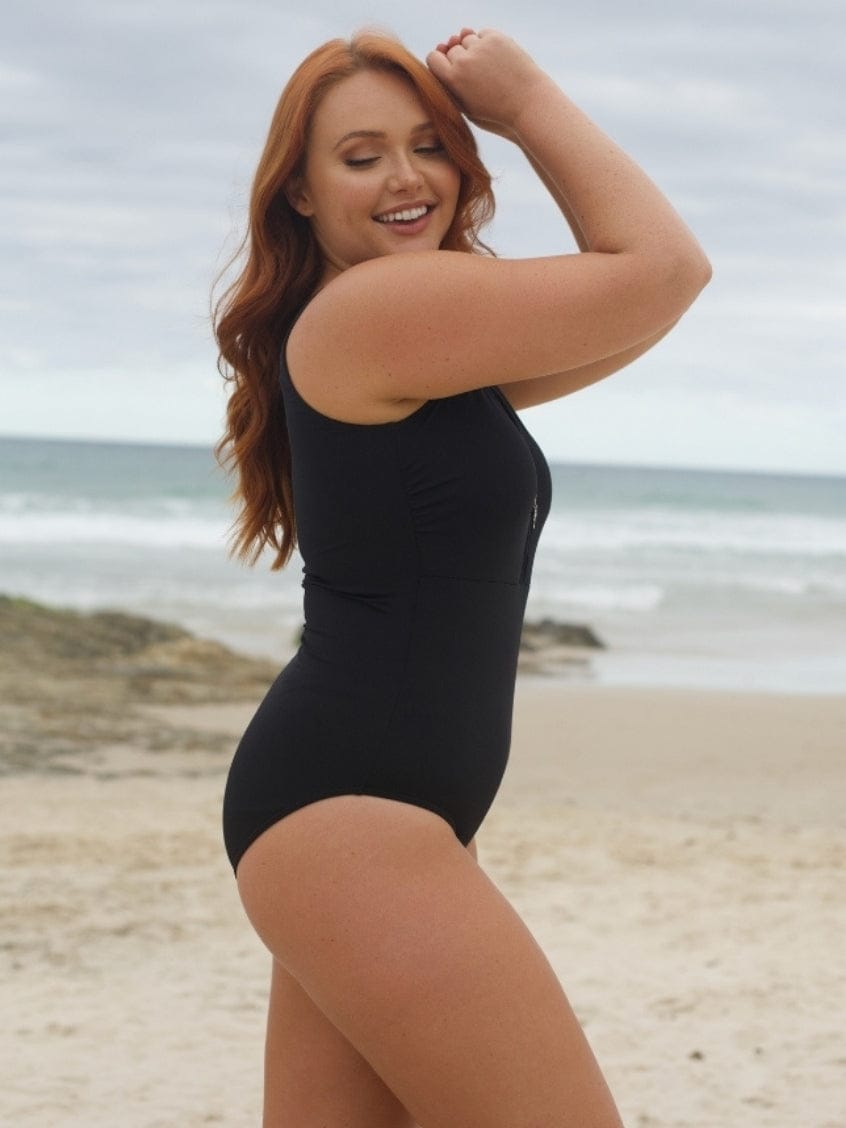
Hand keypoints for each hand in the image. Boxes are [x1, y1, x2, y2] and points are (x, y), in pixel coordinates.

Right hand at [426, 29, 547, 137]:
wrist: (528, 104)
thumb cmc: (495, 110)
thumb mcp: (465, 104)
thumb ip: (449, 80)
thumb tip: (441, 47)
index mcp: (452, 79)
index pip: (433, 57)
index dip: (441, 62)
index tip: (451, 69)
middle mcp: (464, 60)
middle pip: (452, 49)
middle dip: (460, 58)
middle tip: (477, 75)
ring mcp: (480, 47)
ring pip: (466, 39)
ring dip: (473, 49)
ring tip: (488, 68)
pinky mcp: (496, 38)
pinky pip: (483, 34)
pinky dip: (487, 44)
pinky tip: (496, 59)